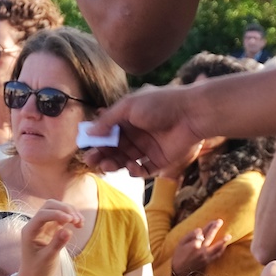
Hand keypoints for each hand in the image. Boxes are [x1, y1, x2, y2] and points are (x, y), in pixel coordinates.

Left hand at [15, 200, 83, 275]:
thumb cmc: (38, 270)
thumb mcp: (48, 259)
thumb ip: (57, 244)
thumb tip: (68, 231)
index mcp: (30, 231)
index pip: (42, 215)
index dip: (57, 214)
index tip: (71, 221)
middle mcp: (35, 225)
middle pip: (50, 206)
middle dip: (64, 209)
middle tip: (77, 221)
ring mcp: (43, 226)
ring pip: (57, 209)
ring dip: (70, 212)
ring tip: (81, 224)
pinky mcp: (51, 229)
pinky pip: (62, 217)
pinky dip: (71, 218)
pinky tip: (79, 224)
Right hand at [80, 85, 206, 179]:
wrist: (191, 114)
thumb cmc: (160, 104)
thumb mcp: (129, 106)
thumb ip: (108, 120)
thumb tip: (89, 132)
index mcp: (128, 118)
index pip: (107, 132)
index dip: (96, 140)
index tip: (84, 147)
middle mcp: (136, 133)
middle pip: (114, 148)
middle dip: (101, 155)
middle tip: (91, 161)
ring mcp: (148, 148)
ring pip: (125, 160)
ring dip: (114, 164)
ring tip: (107, 166)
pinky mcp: (159, 161)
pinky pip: (142, 170)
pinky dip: (134, 170)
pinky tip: (132, 166)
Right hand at [172, 219, 231, 275]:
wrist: (179, 271)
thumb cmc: (179, 255)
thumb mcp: (181, 243)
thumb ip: (190, 235)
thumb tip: (200, 229)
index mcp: (194, 244)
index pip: (203, 232)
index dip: (209, 226)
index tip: (214, 221)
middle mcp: (201, 250)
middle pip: (210, 237)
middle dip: (215, 228)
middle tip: (220, 221)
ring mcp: (205, 257)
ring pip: (217, 247)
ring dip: (223, 241)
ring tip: (229, 236)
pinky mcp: (207, 262)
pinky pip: (217, 255)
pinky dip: (221, 250)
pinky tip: (224, 246)